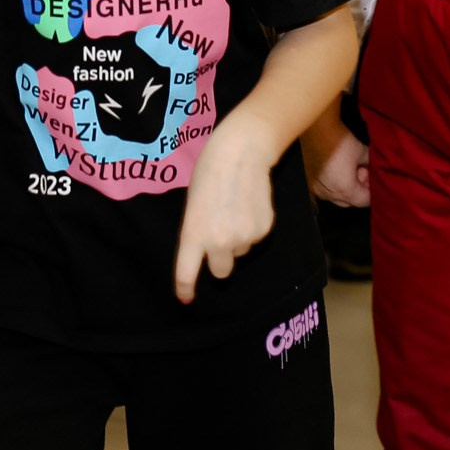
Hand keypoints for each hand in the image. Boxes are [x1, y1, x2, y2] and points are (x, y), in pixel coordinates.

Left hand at [174, 120, 279, 302]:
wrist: (242, 151)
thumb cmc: (210, 171)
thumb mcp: (193, 204)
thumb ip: (197, 230)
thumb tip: (207, 250)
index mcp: (194, 234)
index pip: (187, 272)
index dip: (185, 288)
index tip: (186, 298)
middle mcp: (219, 242)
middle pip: (220, 271)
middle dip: (220, 260)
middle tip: (219, 235)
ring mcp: (244, 237)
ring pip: (240, 252)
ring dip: (237, 238)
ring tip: (235, 207)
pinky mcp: (264, 229)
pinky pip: (255, 239)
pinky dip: (252, 227)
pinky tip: (249, 204)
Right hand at [303, 105, 370, 207]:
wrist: (317, 128)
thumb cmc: (340, 141)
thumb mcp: (363, 153)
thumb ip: (371, 167)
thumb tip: (374, 171)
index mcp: (344, 190)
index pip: (364, 201)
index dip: (373, 192)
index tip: (375, 180)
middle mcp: (329, 194)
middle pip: (350, 201)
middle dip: (359, 189)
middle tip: (363, 171)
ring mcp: (317, 189)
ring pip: (337, 197)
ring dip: (346, 187)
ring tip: (350, 168)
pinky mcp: (310, 181)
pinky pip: (326, 190)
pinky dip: (335, 184)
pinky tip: (339, 169)